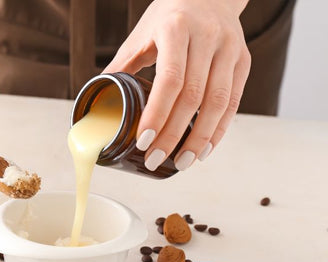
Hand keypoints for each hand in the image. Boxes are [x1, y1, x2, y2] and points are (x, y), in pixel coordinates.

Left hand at [104, 0, 250, 170]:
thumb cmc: (169, 17)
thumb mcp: (141, 35)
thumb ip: (122, 66)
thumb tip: (98, 99)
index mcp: (176, 28)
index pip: (169, 79)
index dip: (157, 114)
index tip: (143, 141)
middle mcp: (208, 37)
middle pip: (193, 96)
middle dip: (173, 134)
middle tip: (155, 159)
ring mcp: (230, 49)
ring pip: (218, 103)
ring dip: (199, 139)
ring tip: (181, 163)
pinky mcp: (244, 60)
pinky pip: (234, 102)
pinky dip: (219, 130)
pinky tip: (204, 148)